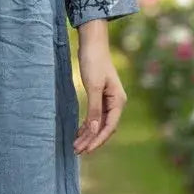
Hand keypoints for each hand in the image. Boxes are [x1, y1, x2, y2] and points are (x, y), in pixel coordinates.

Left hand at [73, 38, 127, 154]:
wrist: (92, 43)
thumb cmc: (94, 62)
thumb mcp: (93, 86)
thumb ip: (94, 109)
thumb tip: (94, 130)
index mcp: (118, 101)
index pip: (109, 127)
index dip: (98, 140)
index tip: (86, 149)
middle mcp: (116, 102)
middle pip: (104, 127)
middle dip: (91, 140)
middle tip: (76, 150)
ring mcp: (108, 99)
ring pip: (99, 122)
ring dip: (88, 134)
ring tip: (76, 145)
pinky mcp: (100, 95)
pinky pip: (95, 115)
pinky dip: (88, 124)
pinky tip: (79, 131)